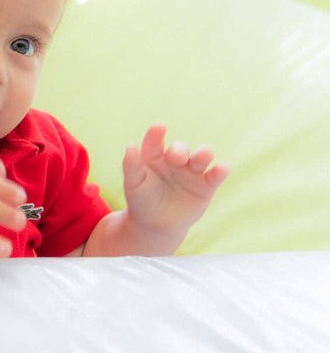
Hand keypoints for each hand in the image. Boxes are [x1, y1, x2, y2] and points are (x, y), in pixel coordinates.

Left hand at [122, 125, 227, 240]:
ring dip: (204, 153)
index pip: (155, 141)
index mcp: (154, 156)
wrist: (156, 226)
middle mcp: (175, 160)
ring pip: (202, 156)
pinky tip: (221, 168)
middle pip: (181, 148)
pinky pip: (216, 175)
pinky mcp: (206, 186)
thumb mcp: (133, 184)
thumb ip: (131, 165)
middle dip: (180, 150)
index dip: (157, 133)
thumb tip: (131, 145)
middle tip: (177, 158)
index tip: (159, 127)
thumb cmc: (141, 201)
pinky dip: (221, 170)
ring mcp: (192, 171)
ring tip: (201, 157)